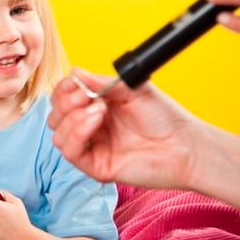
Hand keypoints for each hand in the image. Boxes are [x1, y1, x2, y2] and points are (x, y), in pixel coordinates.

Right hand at [47, 68, 199, 189]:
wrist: (185, 145)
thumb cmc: (164, 118)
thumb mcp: (131, 89)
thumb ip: (100, 82)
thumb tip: (75, 72)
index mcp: (94, 107)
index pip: (62, 98)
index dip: (64, 89)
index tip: (78, 83)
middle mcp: (89, 128)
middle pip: (54, 116)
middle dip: (65, 102)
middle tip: (87, 96)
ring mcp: (91, 148)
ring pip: (57, 134)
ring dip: (73, 117)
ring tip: (99, 110)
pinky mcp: (95, 166)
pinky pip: (69, 151)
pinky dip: (77, 133)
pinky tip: (96, 121)